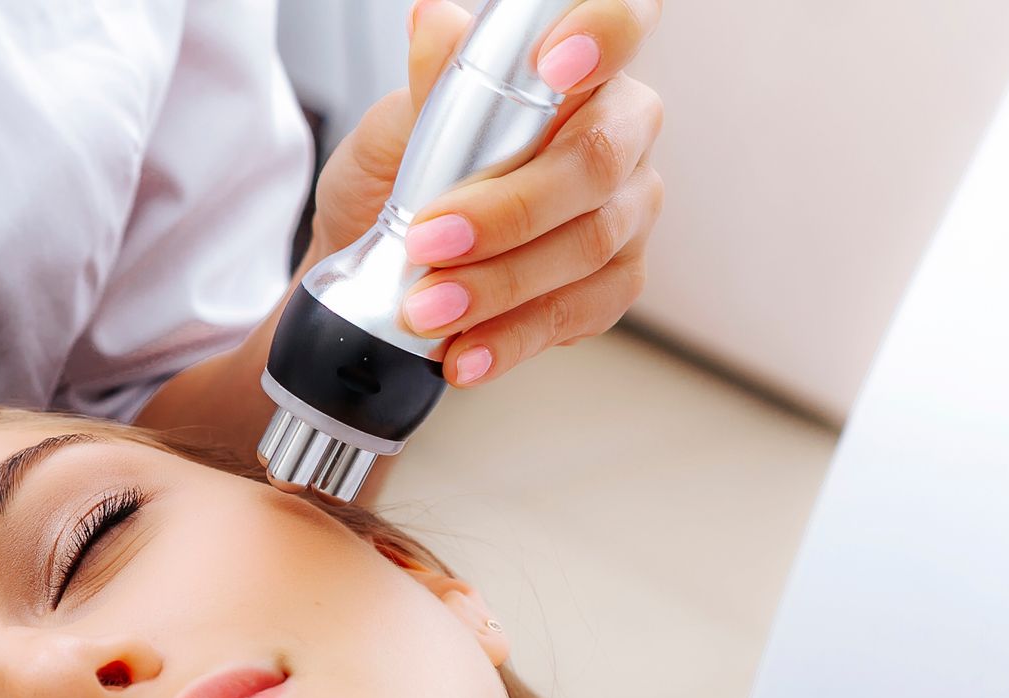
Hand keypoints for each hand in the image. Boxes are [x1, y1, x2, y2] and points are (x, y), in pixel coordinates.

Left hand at [308, 0, 664, 388]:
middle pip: (595, 158)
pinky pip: (576, 314)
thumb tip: (433, 23)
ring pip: (586, 245)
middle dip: (507, 208)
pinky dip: (511, 338)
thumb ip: (430, 88)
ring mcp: (624, 210)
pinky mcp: (613, 285)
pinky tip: (465, 354)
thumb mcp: (393, 130)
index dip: (605, 32)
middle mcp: (617, 131)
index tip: (555, 66)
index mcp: (576, 70)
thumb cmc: (398, 187)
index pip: (623, 20)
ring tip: (427, 311)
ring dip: (497, 285)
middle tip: (430, 240)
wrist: (384, 277)